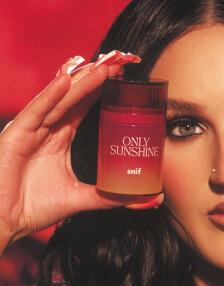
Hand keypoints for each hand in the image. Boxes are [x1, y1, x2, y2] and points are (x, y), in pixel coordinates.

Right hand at [0, 55, 162, 253]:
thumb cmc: (32, 207)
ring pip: (60, 99)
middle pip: (74, 96)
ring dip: (82, 82)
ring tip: (104, 67)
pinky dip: (51, 95)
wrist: (2, 223)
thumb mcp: (80, 197)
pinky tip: (67, 79)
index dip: (101, 90)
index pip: (83, 106)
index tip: (123, 77)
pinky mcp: (16, 135)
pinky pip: (37, 111)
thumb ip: (110, 196)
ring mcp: (31, 129)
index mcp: (59, 137)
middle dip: (96, 78)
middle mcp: (46, 128)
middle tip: (119, 62)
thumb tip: (147, 200)